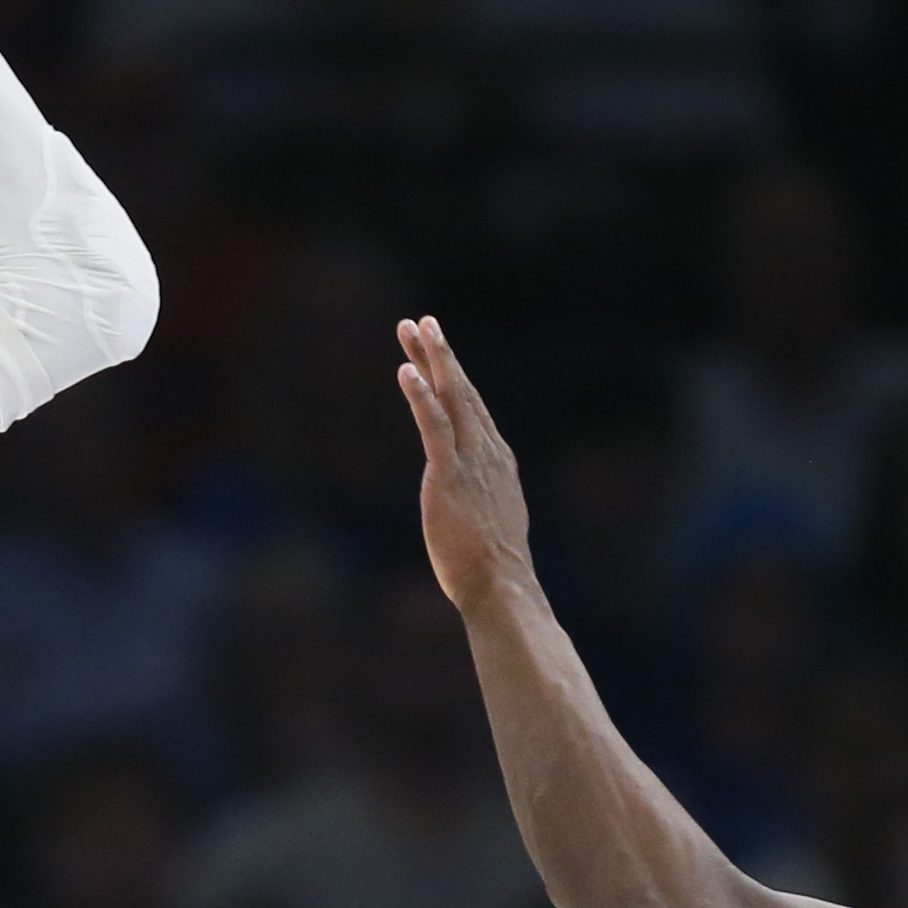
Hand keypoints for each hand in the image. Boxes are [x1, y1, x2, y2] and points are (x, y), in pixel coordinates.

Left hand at [395, 317, 536, 612]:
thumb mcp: (490, 519)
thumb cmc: (493, 565)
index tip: (436, 352)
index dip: (453, 377)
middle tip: (423, 322)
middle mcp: (487, 452)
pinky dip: (420, 396)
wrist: (501, 585)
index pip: (472, 408)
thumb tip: (472, 497)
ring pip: (451, 398)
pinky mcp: (449, 476)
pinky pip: (434, 427)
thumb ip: (480, 497)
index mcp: (496, 461)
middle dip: (441, 355)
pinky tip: (406, 371)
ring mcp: (470, 462)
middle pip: (462, 392)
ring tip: (415, 328)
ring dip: (432, 359)